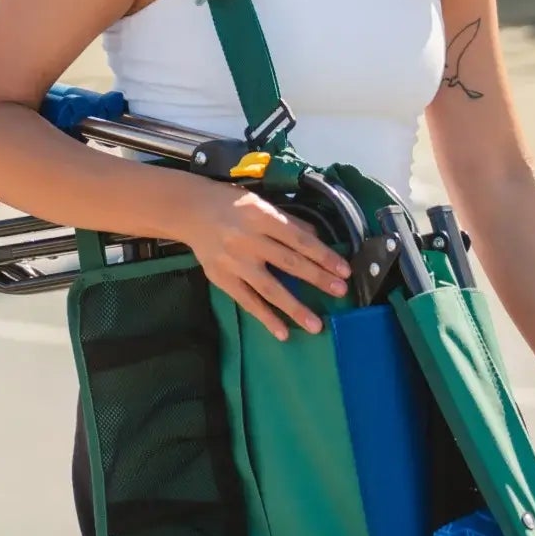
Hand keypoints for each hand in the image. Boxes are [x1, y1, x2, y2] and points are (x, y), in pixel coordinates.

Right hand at [178, 182, 349, 340]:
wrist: (190, 211)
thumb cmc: (232, 204)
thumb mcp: (262, 204)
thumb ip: (289, 222)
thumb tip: (317, 240)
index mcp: (261, 216)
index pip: (299, 239)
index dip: (323, 255)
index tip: (344, 270)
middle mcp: (248, 240)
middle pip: (289, 262)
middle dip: (317, 278)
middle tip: (340, 291)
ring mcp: (234, 262)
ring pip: (270, 288)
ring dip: (295, 308)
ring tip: (316, 325)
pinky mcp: (222, 278)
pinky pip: (247, 301)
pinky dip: (266, 317)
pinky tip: (283, 332)